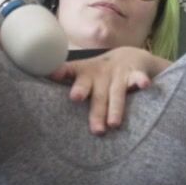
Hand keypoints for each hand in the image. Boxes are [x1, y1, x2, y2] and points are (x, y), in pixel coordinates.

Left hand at [48, 47, 165, 134]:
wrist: (129, 56)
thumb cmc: (98, 73)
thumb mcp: (81, 73)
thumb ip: (63, 79)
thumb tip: (40, 81)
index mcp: (84, 73)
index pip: (71, 73)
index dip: (62, 73)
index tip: (53, 75)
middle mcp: (100, 74)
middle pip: (96, 94)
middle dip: (95, 111)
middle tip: (94, 128)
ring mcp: (118, 74)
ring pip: (116, 92)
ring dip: (116, 107)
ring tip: (113, 124)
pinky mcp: (135, 74)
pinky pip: (138, 78)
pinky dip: (141, 81)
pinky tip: (145, 86)